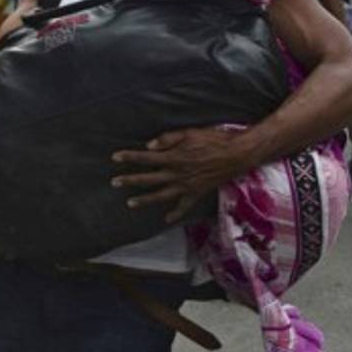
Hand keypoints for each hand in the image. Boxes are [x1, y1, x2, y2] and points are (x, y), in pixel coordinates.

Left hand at [111, 127, 259, 222]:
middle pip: (148, 179)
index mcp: (174, 158)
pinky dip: (175, 214)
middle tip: (114, 183)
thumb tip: (149, 146)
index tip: (115, 158)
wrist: (238, 154)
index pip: (146, 158)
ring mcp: (187, 186)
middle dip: (130, 181)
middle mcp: (177, 174)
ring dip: (144, 200)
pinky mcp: (197, 192)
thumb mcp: (190, 133)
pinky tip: (166, 219)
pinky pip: (184, 206)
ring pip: (161, 195)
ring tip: (130, 203)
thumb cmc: (214, 139)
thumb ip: (168, 139)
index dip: (129, 157)